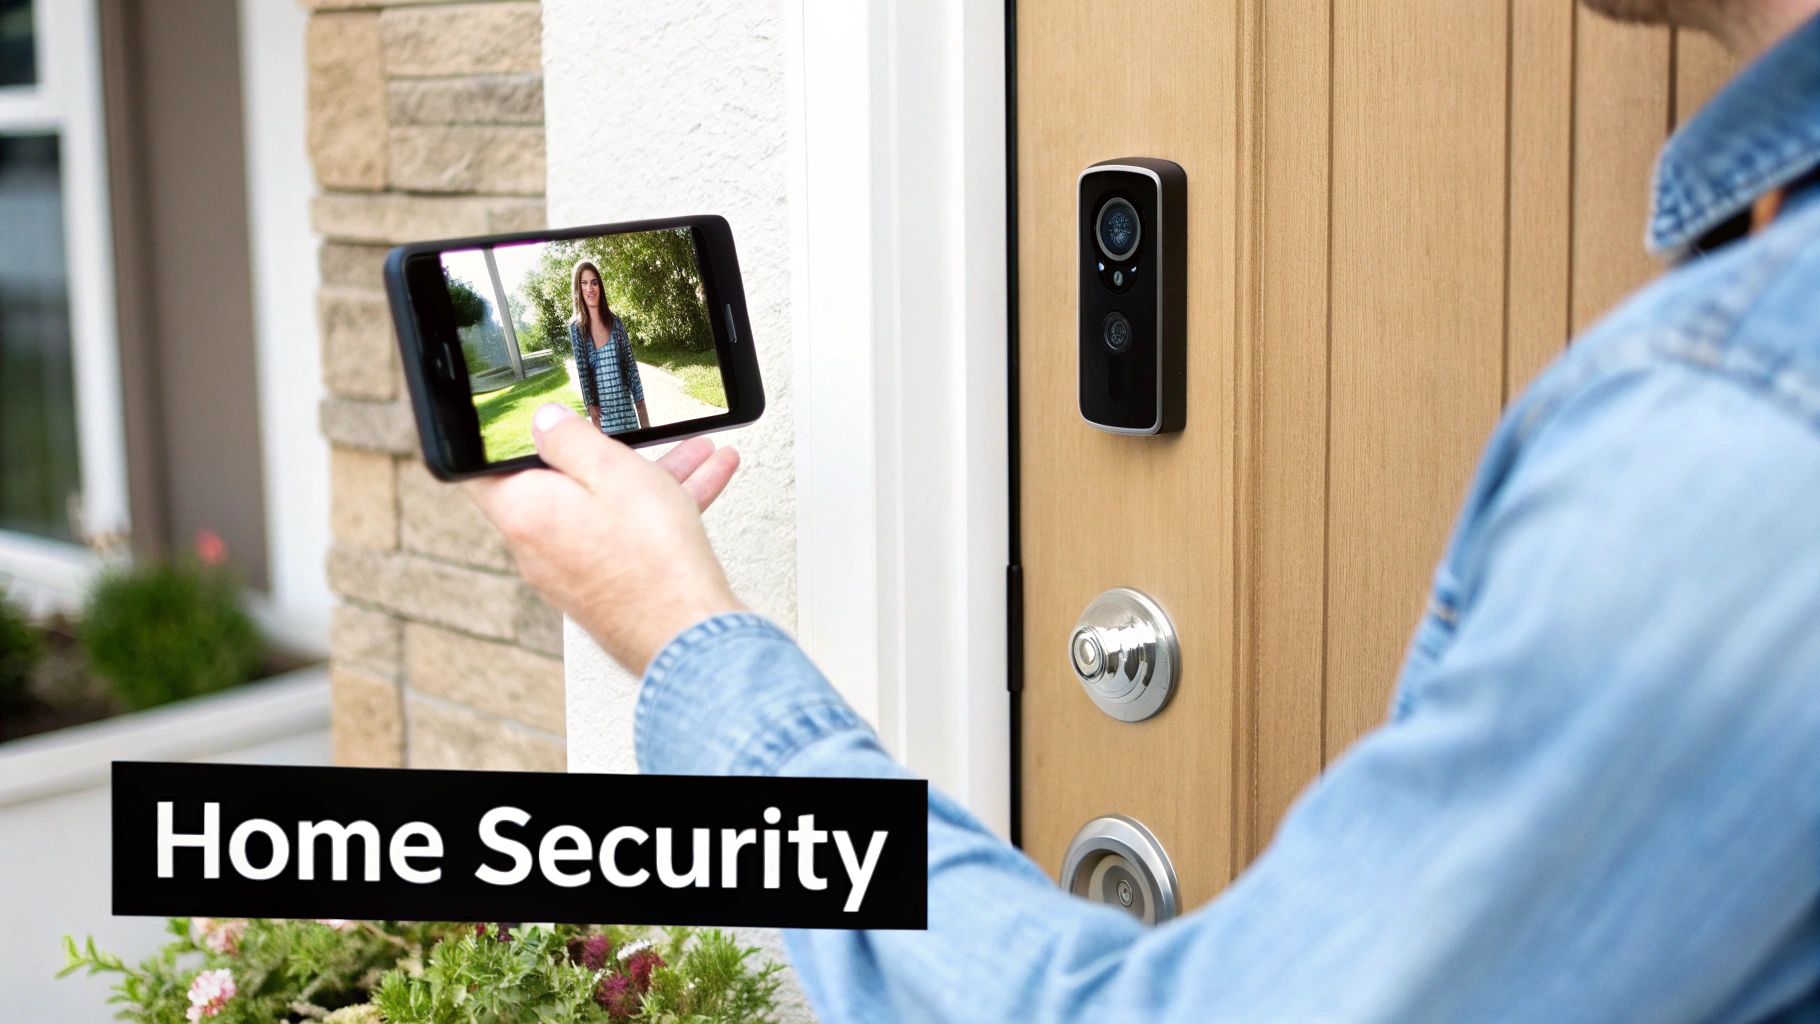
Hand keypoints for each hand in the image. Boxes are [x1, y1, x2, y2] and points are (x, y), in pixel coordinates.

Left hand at [465, 403, 743, 673]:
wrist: (687, 631)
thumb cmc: (649, 556)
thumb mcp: (610, 468)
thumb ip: (568, 437)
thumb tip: (542, 421)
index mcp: (523, 510)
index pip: (480, 467)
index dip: (491, 438)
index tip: (512, 418)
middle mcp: (536, 545)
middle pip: (557, 483)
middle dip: (600, 451)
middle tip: (627, 431)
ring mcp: (568, 570)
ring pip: (602, 506)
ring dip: (644, 478)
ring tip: (694, 453)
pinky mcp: (600, 586)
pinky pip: (621, 535)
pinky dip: (653, 511)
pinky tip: (701, 484)